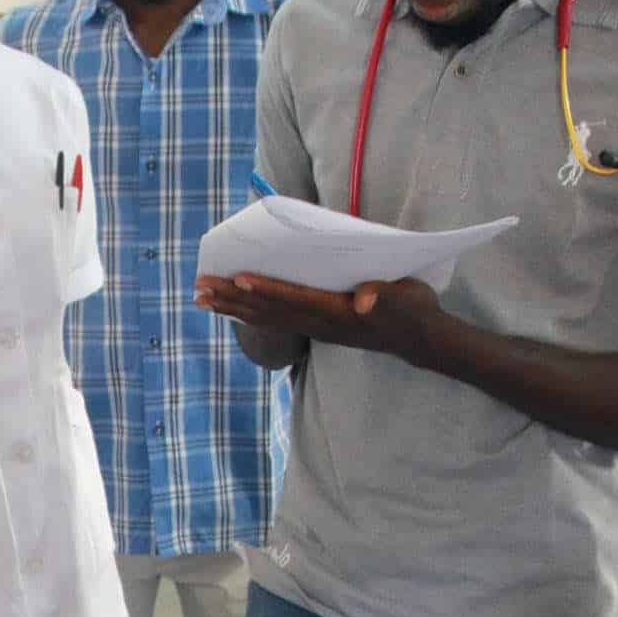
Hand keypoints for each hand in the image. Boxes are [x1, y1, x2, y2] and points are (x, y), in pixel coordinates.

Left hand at [194, 273, 443, 360]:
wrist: (417, 338)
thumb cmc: (412, 310)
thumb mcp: (408, 298)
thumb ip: (387, 296)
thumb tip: (366, 299)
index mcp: (337, 312)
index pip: (294, 298)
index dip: (266, 288)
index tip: (237, 277)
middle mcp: (319, 324)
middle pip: (270, 310)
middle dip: (234, 298)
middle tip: (200, 288)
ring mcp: (314, 328)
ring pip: (266, 317)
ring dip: (232, 307)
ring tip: (201, 297)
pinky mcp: (314, 328)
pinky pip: (274, 321)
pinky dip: (248, 312)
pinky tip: (229, 306)